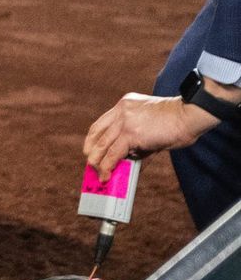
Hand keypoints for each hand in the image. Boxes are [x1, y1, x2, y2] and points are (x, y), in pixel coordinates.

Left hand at [84, 92, 220, 178]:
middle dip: (92, 152)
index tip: (90, 150)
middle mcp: (121, 111)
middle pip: (97, 134)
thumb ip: (137, 139)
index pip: (100, 124)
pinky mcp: (131, 134)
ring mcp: (124, 122)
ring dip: (97, 162)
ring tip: (98, 174)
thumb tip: (128, 159)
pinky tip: (107, 174)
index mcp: (124, 105)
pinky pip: (114, 154)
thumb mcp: (151, 124)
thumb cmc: (177, 121)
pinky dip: (108, 166)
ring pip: (102, 145)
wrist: (189, 115)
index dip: (92, 139)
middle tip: (91, 165)